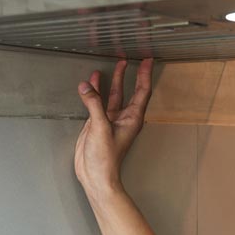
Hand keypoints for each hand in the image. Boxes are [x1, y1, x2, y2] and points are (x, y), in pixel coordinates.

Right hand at [73, 58, 154, 197]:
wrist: (95, 175)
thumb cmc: (105, 158)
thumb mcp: (100, 128)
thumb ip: (94, 105)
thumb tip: (87, 87)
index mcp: (132, 119)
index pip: (142, 91)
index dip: (145, 75)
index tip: (147, 61)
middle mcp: (124, 118)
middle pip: (129, 90)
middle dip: (130, 74)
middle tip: (131, 58)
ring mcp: (111, 120)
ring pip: (113, 95)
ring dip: (113, 80)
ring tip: (115, 64)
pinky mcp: (98, 124)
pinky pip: (98, 103)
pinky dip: (95, 92)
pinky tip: (91, 83)